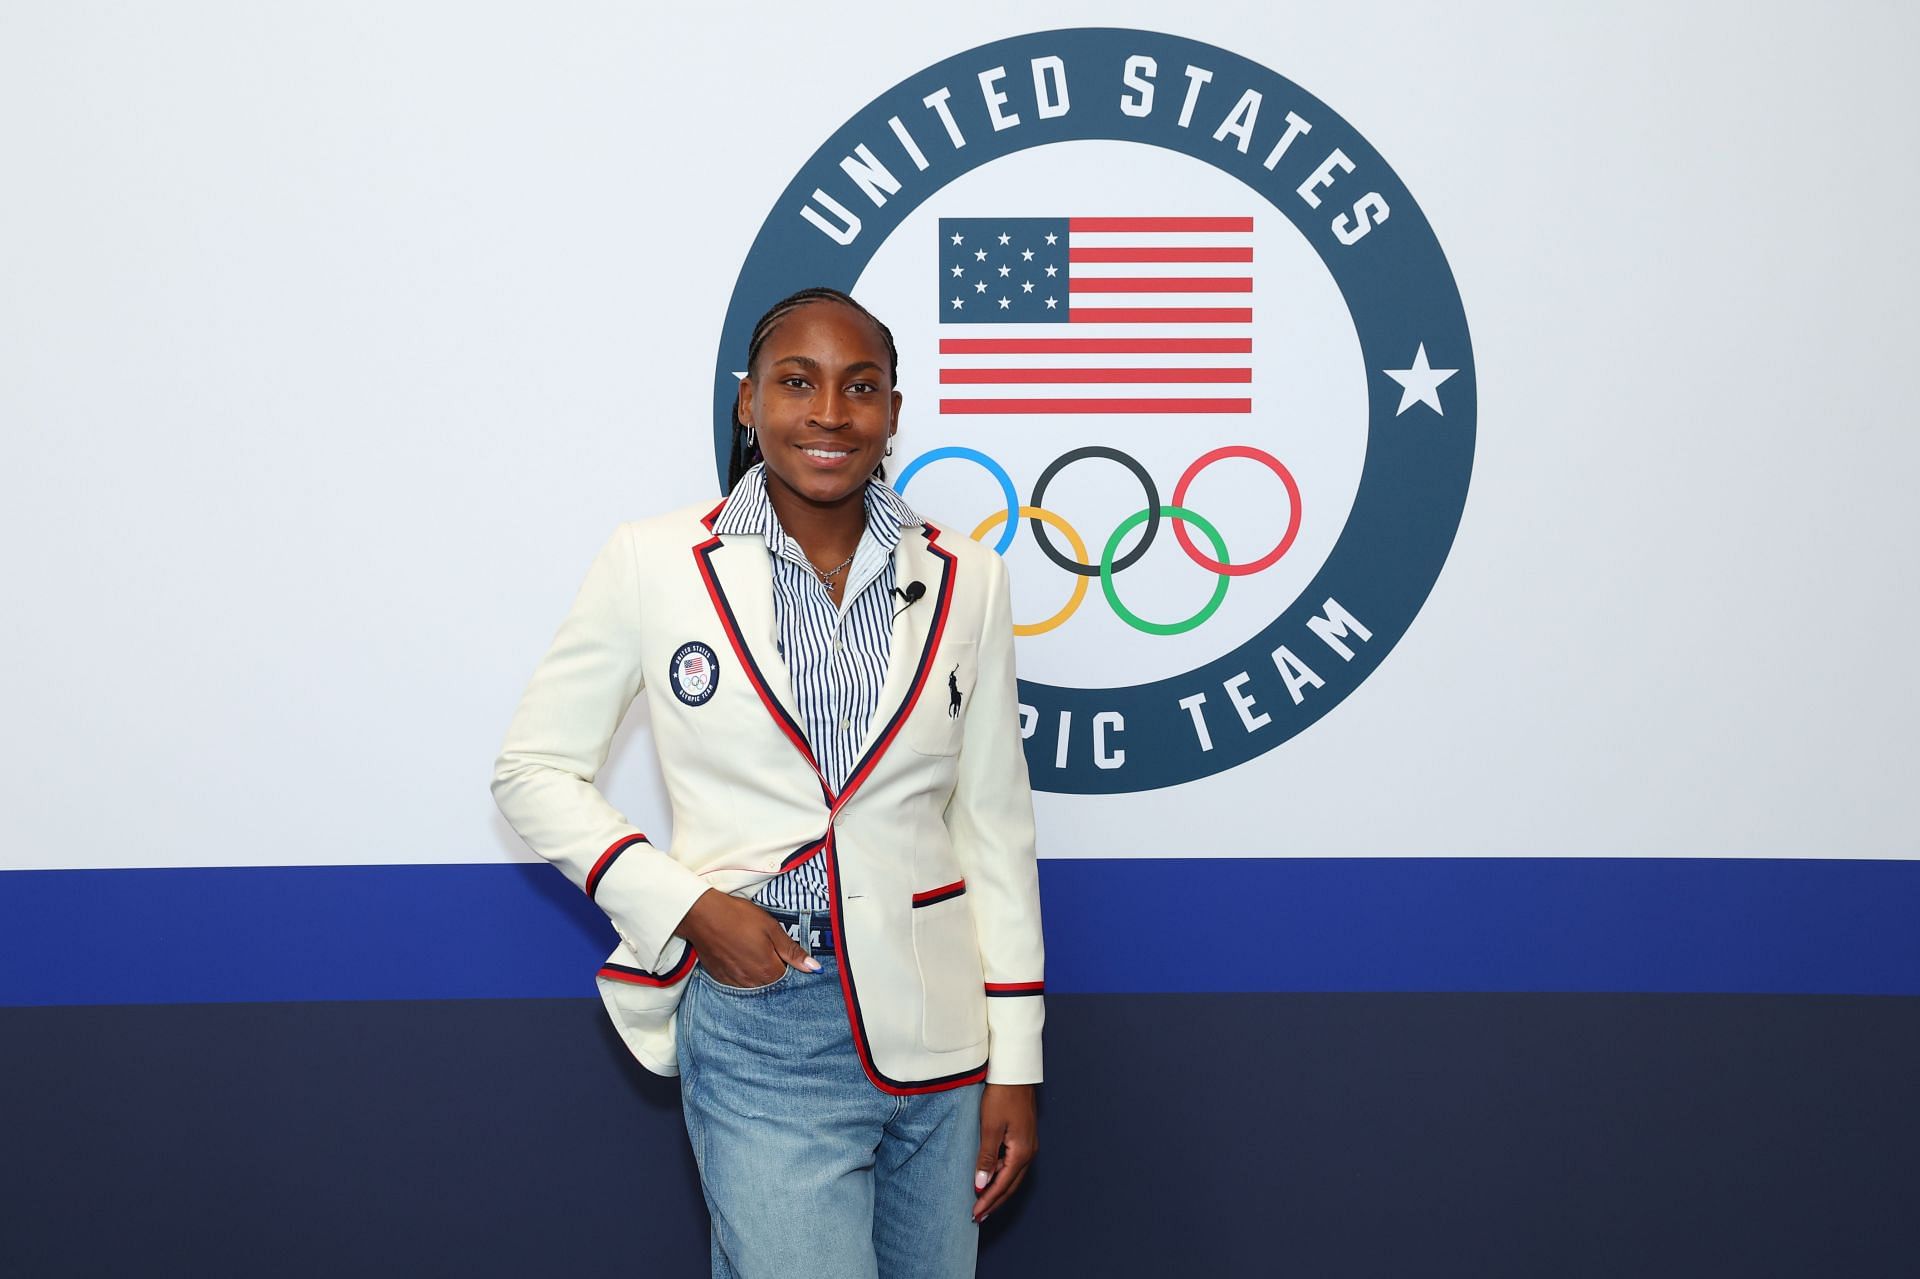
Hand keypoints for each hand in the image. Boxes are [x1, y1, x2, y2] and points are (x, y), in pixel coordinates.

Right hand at [673, 889, 819, 987]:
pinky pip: (738, 981)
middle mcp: (752, 983)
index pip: (788, 976)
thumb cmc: (738, 917)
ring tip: (749, 948)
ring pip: (755, 983)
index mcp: (768, 971)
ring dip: (757, 970)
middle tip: (764, 945)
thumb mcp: (771, 928)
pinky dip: (742, 971)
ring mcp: (734, 982)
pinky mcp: (720, 978)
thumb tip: (814, 969)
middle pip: (771, 981)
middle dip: (773, 966)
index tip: (780, 948)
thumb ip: (792, 951)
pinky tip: (737, 954)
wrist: (702, 915)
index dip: (786, 961)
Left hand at [972, 1083, 1036, 1221]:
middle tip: (978, 1216)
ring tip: (983, 1202)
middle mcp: (1029, 1152)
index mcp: (1022, 1152)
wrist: (1014, 1073)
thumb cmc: (1002, 1096)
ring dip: (998, 1190)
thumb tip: (982, 1184)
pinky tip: (991, 1178)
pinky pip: (1013, 1164)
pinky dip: (1002, 1176)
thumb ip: (986, 1158)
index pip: (1003, 1185)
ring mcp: (1028, 1145)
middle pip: (1011, 1185)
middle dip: (994, 1201)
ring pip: (1013, 1176)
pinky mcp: (1024, 1137)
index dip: (988, 1200)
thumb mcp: (990, 1128)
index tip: (975, 1213)